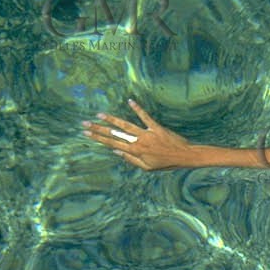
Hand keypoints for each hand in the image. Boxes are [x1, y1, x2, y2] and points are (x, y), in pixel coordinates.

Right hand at [81, 99, 196, 169]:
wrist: (185, 156)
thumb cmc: (166, 163)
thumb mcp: (147, 168)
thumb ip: (131, 160)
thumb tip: (117, 152)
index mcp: (135, 152)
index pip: (112, 144)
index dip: (98, 138)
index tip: (86, 134)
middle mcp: (138, 142)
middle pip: (114, 134)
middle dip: (98, 129)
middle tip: (84, 124)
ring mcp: (147, 133)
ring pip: (126, 125)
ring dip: (111, 119)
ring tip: (99, 115)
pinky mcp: (156, 127)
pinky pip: (145, 116)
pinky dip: (137, 109)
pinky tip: (130, 101)